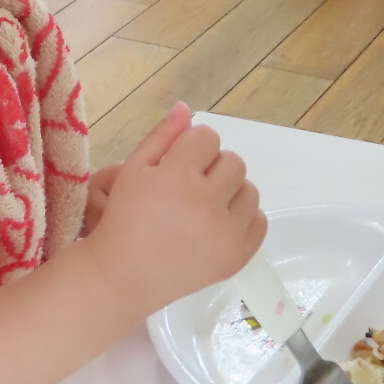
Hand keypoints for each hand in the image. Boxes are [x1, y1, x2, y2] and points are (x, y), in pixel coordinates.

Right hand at [85, 102, 265, 315]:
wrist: (124, 275)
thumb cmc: (123, 219)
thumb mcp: (132, 171)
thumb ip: (161, 137)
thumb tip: (185, 108)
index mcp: (177, 177)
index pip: (208, 138)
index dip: (192, 147)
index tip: (179, 164)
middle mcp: (206, 203)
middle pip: (234, 162)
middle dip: (214, 167)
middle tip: (192, 186)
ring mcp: (225, 233)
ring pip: (250, 190)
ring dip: (231, 192)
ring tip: (206, 205)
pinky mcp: (236, 257)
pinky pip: (259, 222)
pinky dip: (243, 219)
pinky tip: (219, 223)